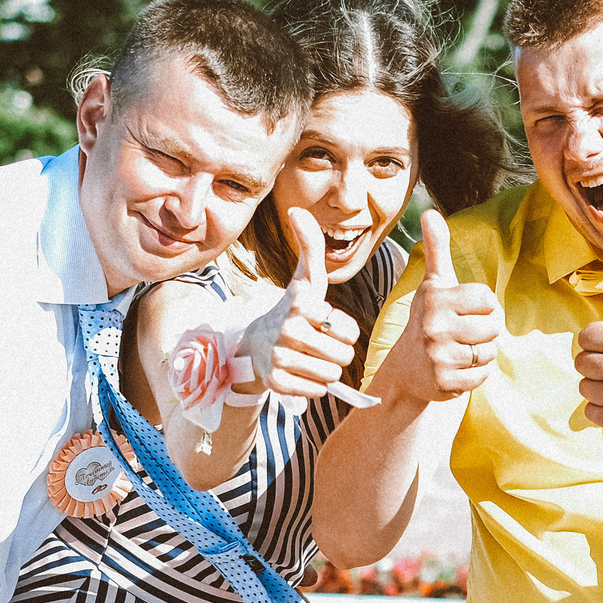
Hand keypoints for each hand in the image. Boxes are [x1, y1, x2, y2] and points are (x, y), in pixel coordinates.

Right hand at [240, 210, 360, 401]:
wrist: (254, 346)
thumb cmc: (291, 310)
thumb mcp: (305, 281)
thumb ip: (310, 247)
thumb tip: (297, 210)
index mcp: (300, 304)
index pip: (348, 331)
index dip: (342, 330)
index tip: (323, 323)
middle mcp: (287, 329)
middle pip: (343, 356)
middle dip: (337, 353)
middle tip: (319, 345)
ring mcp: (279, 357)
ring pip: (331, 375)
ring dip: (326, 370)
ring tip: (309, 358)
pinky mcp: (275, 382)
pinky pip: (316, 391)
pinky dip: (313, 386)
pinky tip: (299, 373)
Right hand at [384, 208, 503, 403]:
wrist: (406, 370)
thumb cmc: (427, 319)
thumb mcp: (433, 284)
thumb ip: (436, 248)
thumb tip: (430, 212)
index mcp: (436, 298)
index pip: (488, 298)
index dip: (482, 306)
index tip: (462, 311)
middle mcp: (434, 325)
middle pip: (493, 326)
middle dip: (483, 332)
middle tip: (460, 334)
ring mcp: (438, 355)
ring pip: (489, 352)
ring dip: (480, 354)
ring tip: (459, 351)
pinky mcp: (444, 382)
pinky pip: (482, 376)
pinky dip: (475, 375)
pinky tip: (457, 369)